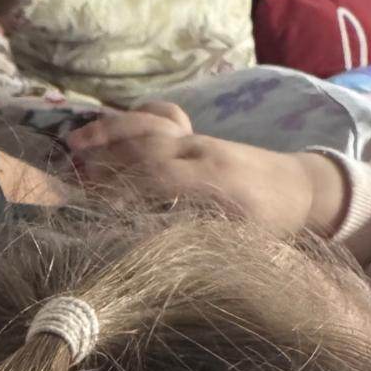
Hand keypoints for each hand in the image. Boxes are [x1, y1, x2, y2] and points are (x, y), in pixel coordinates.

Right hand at [66, 104, 347, 236]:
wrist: (306, 192)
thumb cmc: (270, 227)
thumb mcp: (238, 246)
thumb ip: (192, 244)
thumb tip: (143, 253)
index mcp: (211, 184)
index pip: (151, 178)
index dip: (116, 192)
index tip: (85, 209)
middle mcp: (199, 154)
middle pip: (140, 149)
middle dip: (100, 163)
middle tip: (64, 181)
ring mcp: (195, 140)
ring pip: (146, 127)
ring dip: (106, 134)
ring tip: (72, 145)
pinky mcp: (194, 136)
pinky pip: (161, 117)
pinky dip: (134, 119)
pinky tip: (109, 129)